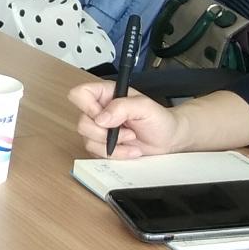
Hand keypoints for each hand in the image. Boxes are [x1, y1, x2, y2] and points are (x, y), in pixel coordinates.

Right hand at [69, 82, 186, 158]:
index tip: (104, 117)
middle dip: (104, 132)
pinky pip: (97, 153)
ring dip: (112, 144)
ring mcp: (99, 129)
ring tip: (131, 139)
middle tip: (126, 130)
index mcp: (106, 94)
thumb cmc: (160, 119)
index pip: (80, 94)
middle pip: (82, 122)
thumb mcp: (145, 107)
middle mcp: (99, 111)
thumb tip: (101, 118)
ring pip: (87, 140)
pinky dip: (115, 154)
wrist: (168, 139)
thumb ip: (123, 107)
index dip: (87, 107)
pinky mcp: (102, 145)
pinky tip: (129, 149)